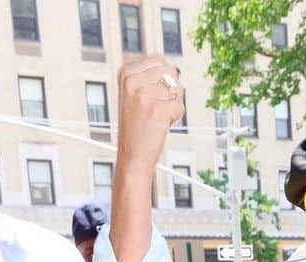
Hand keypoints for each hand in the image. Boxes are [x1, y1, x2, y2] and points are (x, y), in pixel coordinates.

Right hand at [116, 56, 184, 177]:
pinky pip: (180, 107)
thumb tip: (176, 67)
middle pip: (171, 72)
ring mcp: (143, 95)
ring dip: (173, 105)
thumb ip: (150, 75)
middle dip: (171, 91)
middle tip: (156, 108)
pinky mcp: (157, 110)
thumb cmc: (138, 126)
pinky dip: (175, 118)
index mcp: (125, 71)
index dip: (163, 81)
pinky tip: (160, 126)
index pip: (160, 60)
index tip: (150, 97)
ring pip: (178, 89)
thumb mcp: (134, 93)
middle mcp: (132, 80)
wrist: (132, 157)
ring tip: (157, 117)